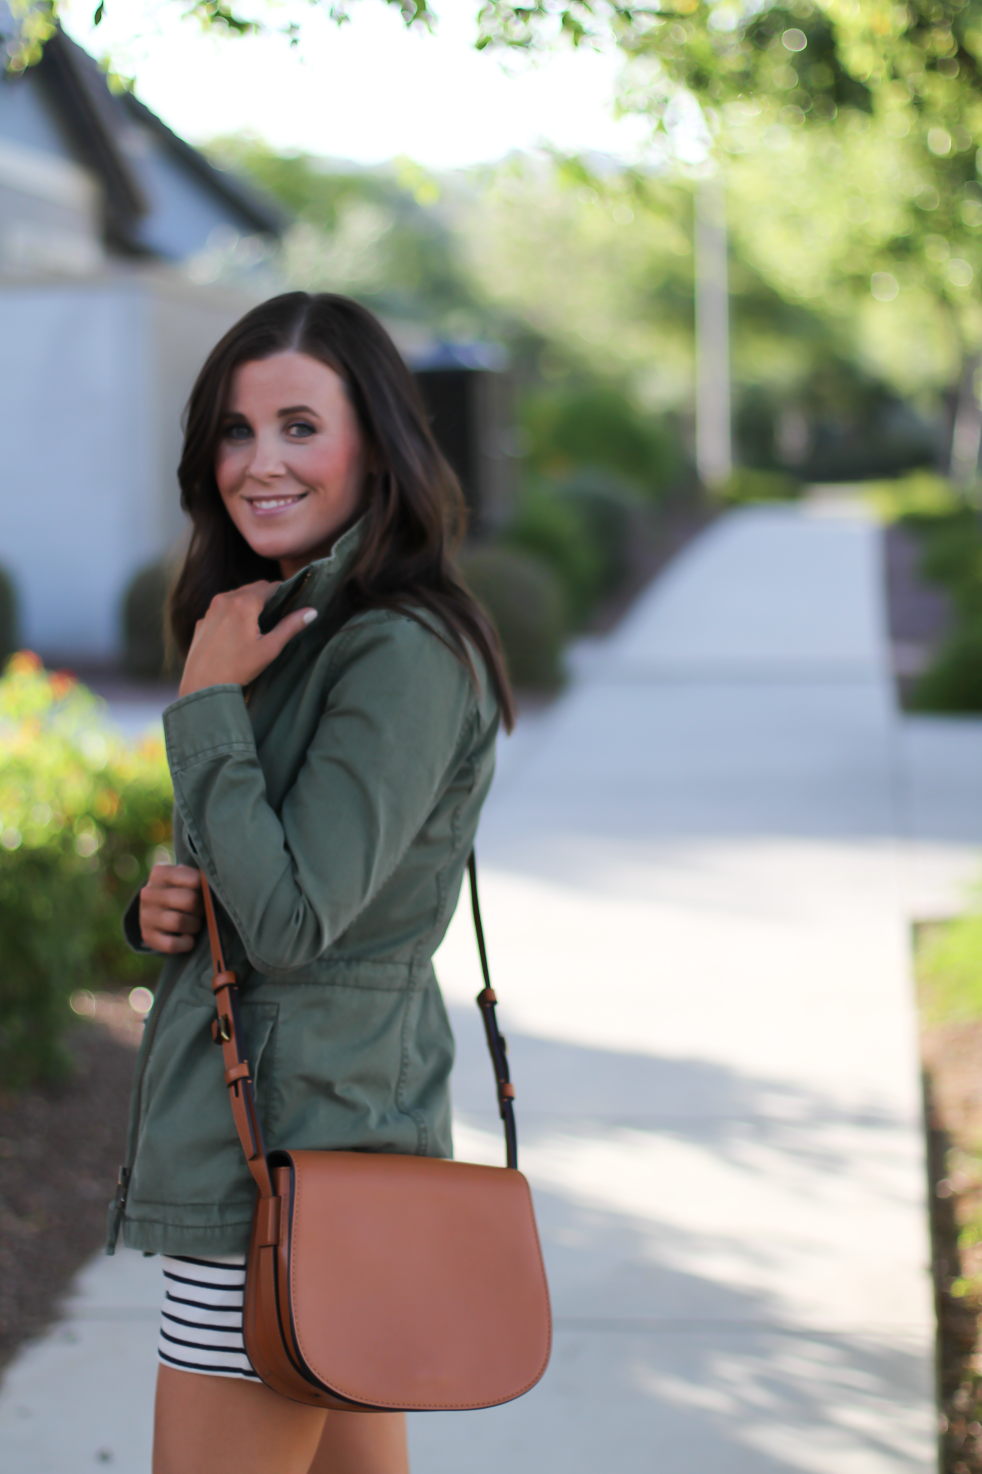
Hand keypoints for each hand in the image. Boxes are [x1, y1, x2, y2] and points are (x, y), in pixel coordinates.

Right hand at [140, 864, 203, 953]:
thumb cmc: (179, 891)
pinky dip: (186, 943)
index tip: (206, 893)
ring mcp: (145, 916)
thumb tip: (214, 890)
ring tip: (195, 924)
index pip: (194, 879)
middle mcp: (149, 893)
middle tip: (202, 911)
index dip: (206, 889)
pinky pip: (171, 945)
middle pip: (188, 900)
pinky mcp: (147, 936)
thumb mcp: (185, 878)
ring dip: (194, 925)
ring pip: (179, 922)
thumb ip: (198, 879)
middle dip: (201, 908)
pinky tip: (189, 938)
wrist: (156, 910)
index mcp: (160, 873)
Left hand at [179, 581, 316, 697]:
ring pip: (236, 596)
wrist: (202, 685)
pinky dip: (233, 613)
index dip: (284, 592)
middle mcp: (225, 599)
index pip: (270, 586)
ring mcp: (211, 609)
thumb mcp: (269, 648)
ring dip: (250, 603)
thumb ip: (290, 626)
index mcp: (244, 603)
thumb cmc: (238, 668)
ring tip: (258, 624)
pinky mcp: (203, 620)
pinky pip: (222, 609)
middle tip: (278, 615)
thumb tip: (312, 611)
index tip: (292, 603)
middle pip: (253, 588)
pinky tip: (237, 633)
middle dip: (267, 597)